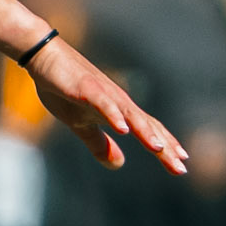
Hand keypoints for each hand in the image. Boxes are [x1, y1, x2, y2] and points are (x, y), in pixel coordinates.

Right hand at [28, 35, 187, 175]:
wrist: (45, 58)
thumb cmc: (63, 89)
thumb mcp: (80, 125)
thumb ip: (100, 143)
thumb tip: (119, 164)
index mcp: (119, 112)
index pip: (148, 131)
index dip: (165, 148)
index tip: (181, 167)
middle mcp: (119, 102)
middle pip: (146, 125)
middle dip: (164, 146)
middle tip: (180, 166)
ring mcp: (104, 94)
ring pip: (130, 115)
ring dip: (145, 132)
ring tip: (159, 149)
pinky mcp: (87, 89)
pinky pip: (103, 103)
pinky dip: (114, 115)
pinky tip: (122, 129)